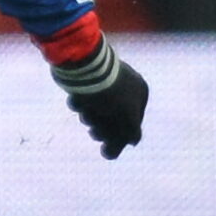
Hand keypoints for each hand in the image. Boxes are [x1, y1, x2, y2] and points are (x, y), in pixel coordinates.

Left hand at [54, 44, 146, 158]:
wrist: (84, 65)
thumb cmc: (110, 93)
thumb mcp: (128, 117)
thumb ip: (132, 132)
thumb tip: (133, 142)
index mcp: (139, 92)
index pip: (132, 125)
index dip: (118, 140)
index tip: (105, 150)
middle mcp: (124, 87)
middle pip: (113, 121)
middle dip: (101, 130)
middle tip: (94, 132)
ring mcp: (104, 83)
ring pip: (96, 112)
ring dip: (89, 118)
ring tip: (85, 114)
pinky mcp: (86, 81)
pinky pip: (83, 100)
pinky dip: (79, 104)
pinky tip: (76, 100)